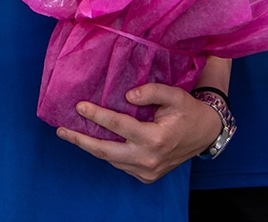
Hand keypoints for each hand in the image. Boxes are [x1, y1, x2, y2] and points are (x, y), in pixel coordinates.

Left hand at [55, 84, 224, 183]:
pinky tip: (94, 141)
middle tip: (61, 130)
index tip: (79, 106)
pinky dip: (107, 153)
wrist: (206, 134)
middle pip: (105, 150)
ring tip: (72, 133)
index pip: (118, 126)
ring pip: (111, 159)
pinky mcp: (146, 177)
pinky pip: (120, 164)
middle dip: (80, 140)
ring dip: (90, 146)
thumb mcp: (174, 95)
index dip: (97, 115)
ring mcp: (146, 171)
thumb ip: (151, 91)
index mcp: (155, 139)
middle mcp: (148, 159)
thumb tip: (126, 96)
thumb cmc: (188, 111)